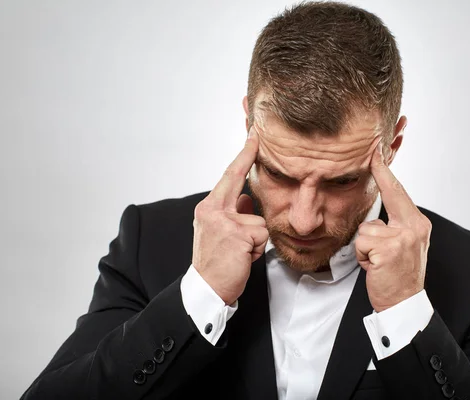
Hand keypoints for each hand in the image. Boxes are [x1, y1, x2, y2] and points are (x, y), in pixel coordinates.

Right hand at [192, 127, 267, 304]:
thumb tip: (245, 199)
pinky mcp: (238, 235)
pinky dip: (258, 250)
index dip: (242, 157)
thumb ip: (233, 213)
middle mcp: (213, 210)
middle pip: (238, 181)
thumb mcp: (219, 232)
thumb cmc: (215, 262)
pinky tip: (244, 258)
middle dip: (247, 158)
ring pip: (259, 220)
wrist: (206, 289)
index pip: (228, 177)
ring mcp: (225, 222)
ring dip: (256, 239)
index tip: (253, 138)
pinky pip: (262, 235)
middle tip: (255, 137)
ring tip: (240, 252)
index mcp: (208, 208)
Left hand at [355, 142, 431, 311]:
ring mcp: (402, 238)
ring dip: (365, 247)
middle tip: (373, 156)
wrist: (404, 304)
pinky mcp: (388, 250)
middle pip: (387, 197)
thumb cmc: (399, 274)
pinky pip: (362, 244)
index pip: (399, 193)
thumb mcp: (403, 244)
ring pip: (366, 228)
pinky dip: (363, 257)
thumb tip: (377, 213)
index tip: (376, 153)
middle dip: (378, 181)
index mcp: (418, 223)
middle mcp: (414, 227)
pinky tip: (375, 267)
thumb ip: (395, 225)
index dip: (386, 172)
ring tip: (377, 261)